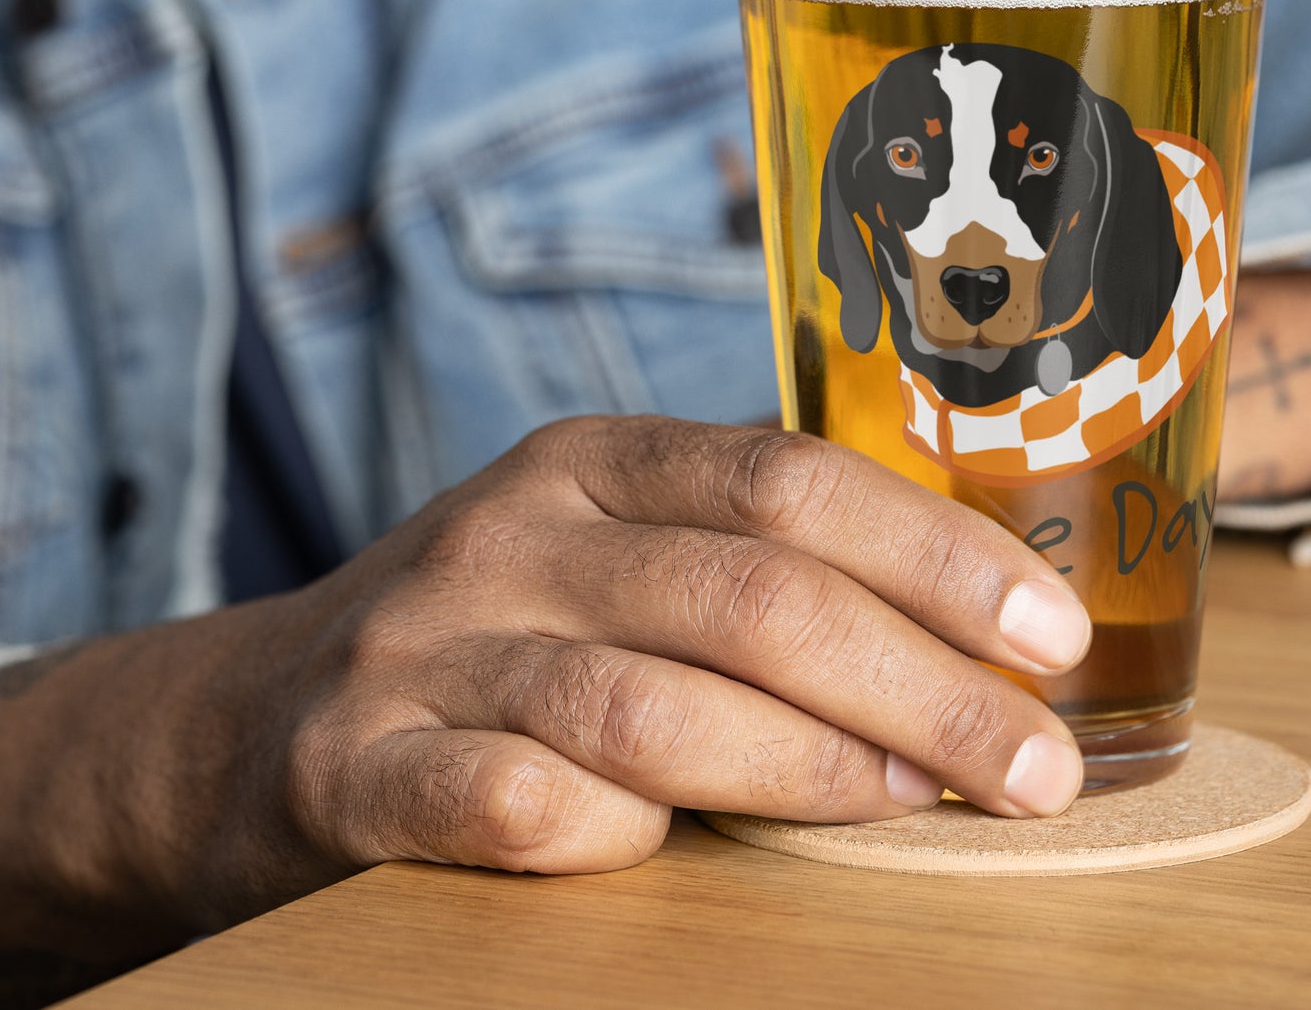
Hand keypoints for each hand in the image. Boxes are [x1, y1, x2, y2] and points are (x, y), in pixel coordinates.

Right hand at [279, 417, 1089, 885]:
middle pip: (747, 597)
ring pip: (651, 707)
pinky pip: (516, 804)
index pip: (786, 480)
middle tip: (1034, 765)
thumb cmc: (501, 625)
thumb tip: (966, 622)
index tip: (1046, 634)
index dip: (932, 554)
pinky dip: (619, 835)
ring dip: (814, 770)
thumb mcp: (609, 543)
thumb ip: (744, 556)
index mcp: (591, 458)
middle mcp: (512, 531)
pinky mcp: (360, 765)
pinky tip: (685, 852)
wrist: (264, 710)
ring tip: (922, 806)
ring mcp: (430, 646)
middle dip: (918, 686)